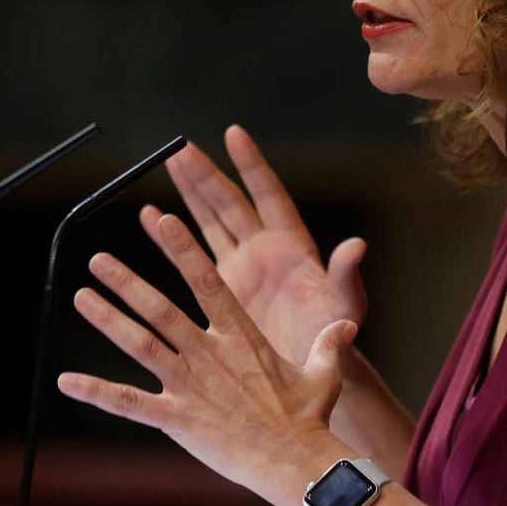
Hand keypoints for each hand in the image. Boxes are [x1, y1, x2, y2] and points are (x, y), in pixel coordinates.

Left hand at [59, 213, 357, 505]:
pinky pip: (128, 403)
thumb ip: (329, 344)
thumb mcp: (324, 373)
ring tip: (80, 297)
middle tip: (98, 259)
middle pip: (161, 309)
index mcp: (241, 337)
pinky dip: (96, 392)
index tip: (162, 223)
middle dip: (127, 282)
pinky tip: (66, 382)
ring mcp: (190, 385)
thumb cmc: (309, 417)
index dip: (183, 250)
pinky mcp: (176, 419)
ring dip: (108, 320)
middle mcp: (210, 354)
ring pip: (140, 345)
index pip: (207, 282)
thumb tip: (346, 326)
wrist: (295, 460)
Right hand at [150, 125, 366, 366]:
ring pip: (210, 220)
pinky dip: (169, 238)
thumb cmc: (333, 337)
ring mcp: (241, 266)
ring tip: (168, 163)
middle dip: (207, 174)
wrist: (308, 370)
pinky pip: (190, 255)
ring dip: (190, 193)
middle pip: (231, 202)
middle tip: (181, 148)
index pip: (269, 195)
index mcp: (293, 246)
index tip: (234, 135)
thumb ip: (347, 277)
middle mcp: (265, 249)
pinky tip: (149, 217)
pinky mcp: (221, 288)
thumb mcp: (345, 306)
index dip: (251, 166)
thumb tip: (357, 246)